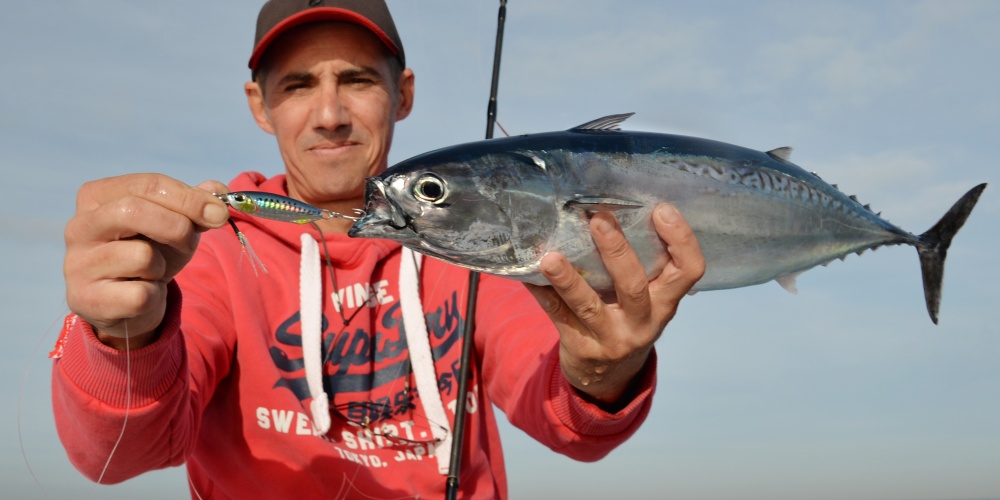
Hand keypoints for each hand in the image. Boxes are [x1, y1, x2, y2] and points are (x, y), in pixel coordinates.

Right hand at [63, 174, 229, 347]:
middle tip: (192, 240)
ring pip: (141, 256)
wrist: (127, 303)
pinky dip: (154, 295)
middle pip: (134, 210)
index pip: (147, 185)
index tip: (220, 212)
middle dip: (178, 226)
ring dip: (162, 265)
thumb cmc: (150, 251)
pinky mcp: (86, 299)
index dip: (189, 198)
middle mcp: (79, 226)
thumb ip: (196, 204)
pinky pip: (141, 294)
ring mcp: (78, 263)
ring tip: (152, 270)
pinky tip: (141, 294)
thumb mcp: (174, 222)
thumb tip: (219, 191)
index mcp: (97, 196)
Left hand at [525, 203, 704, 403]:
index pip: (689, 271)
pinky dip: (541, 293)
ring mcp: (611, 339)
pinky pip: (557, 316)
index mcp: (665, 302)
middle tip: (598, 220)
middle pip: (634, 286)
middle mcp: (643, 322)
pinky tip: (527, 273)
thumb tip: (613, 207)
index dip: (682, 239)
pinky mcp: (581, 348)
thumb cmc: (628, 320)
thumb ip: (643, 266)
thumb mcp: (648, 300)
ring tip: (550, 257)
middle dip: (617, 251)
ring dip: (568, 281)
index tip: (662, 209)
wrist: (608, 377)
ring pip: (589, 307)